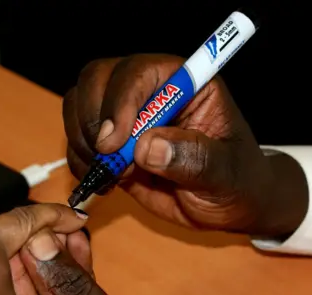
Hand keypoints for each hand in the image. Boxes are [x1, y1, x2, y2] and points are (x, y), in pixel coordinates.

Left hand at [17, 229, 222, 294]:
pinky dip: (76, 268)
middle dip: (35, 261)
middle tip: (37, 226)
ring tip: (57, 226)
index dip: (18, 273)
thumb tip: (40, 247)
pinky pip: (77, 293)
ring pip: (54, 293)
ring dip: (55, 258)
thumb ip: (72, 292)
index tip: (20, 237)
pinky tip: (74, 242)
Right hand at [64, 54, 307, 235]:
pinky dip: (79, 161)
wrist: (224, 205)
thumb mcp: (226, 174)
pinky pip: (76, 138)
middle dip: (92, 117)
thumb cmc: (236, 181)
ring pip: (78, 104)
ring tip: (109, 174)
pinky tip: (104, 182)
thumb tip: (146, 147)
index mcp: (182, 83)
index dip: (120, 100)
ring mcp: (123, 115)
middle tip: (105, 156)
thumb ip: (193, 158)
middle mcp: (148, 91)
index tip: (116, 141)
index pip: (139, 71)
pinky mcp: (108, 141)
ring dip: (82, 140)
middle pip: (97, 78)